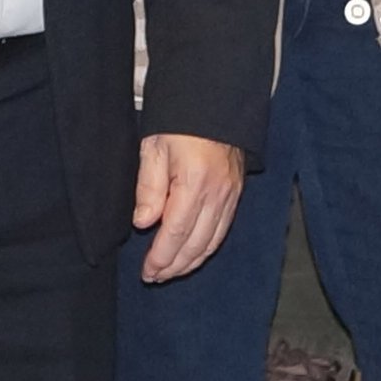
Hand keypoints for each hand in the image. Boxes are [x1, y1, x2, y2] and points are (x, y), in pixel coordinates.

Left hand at [132, 131, 246, 283]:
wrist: (214, 103)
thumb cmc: (179, 123)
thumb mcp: (154, 148)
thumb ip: (149, 186)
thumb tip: (144, 223)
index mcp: (194, 182)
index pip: (176, 232)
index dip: (161, 256)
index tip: (147, 271)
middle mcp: (218, 194)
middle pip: (196, 244)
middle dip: (174, 266)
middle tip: (154, 277)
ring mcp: (231, 195)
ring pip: (212, 242)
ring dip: (191, 262)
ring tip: (170, 272)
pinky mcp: (236, 194)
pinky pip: (223, 230)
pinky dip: (207, 248)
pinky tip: (193, 255)